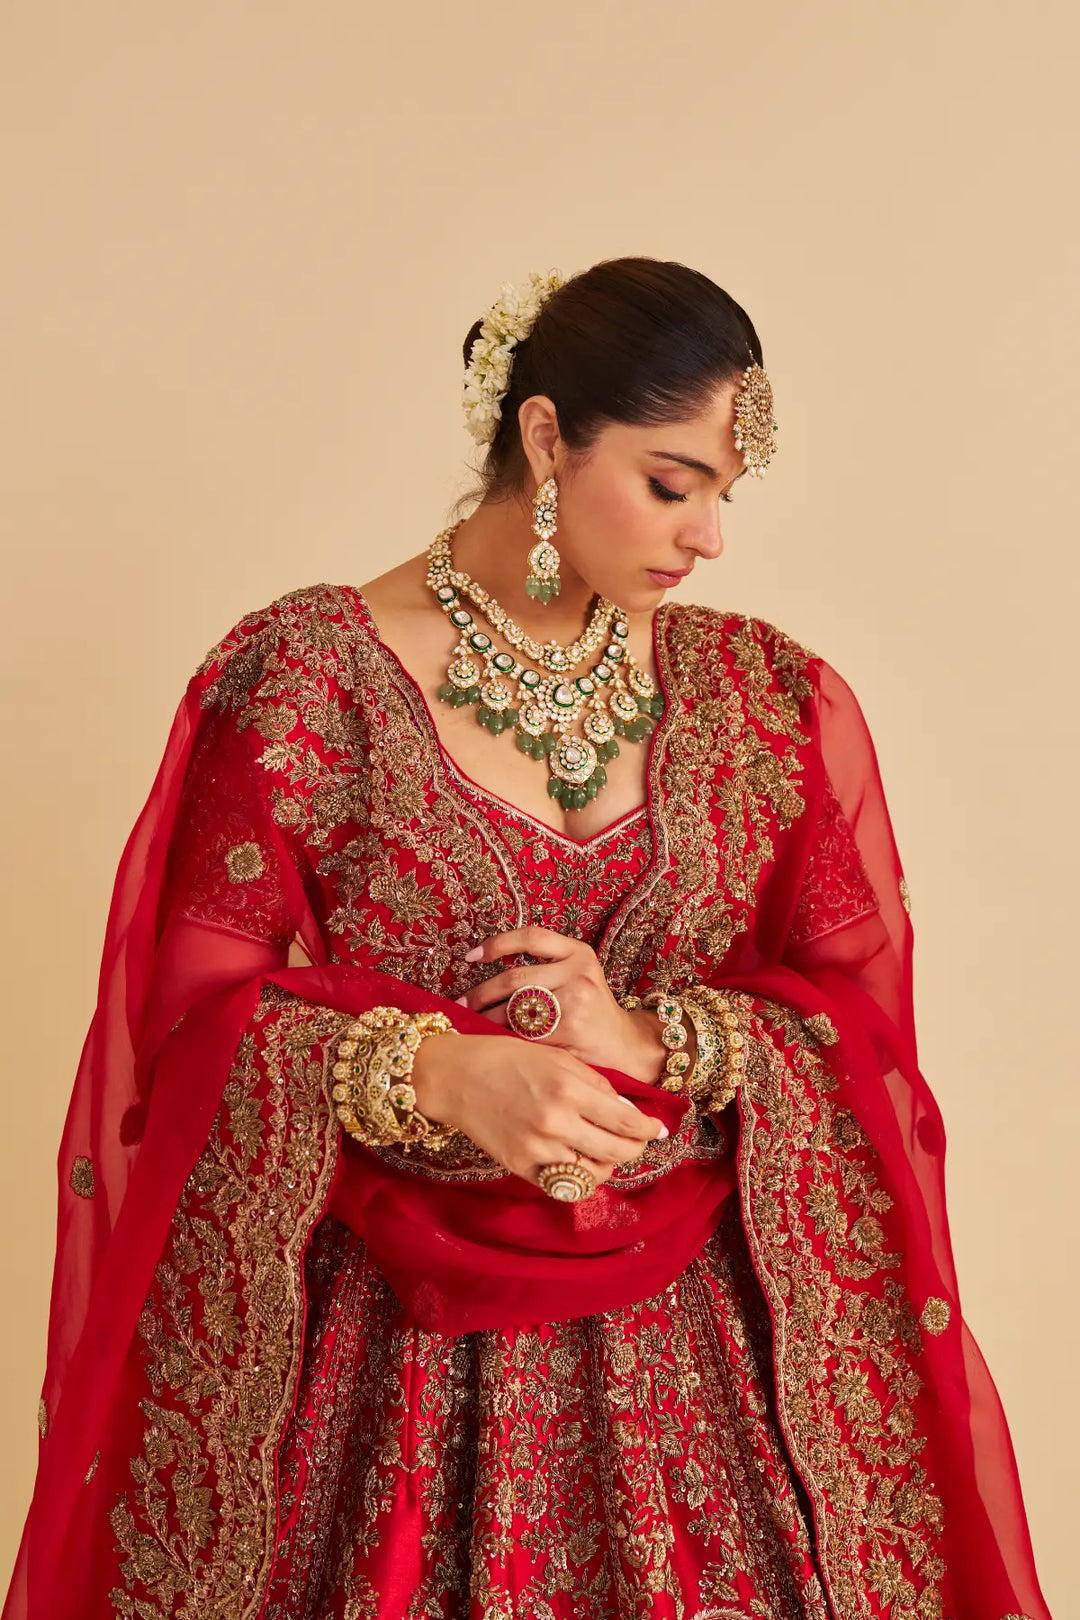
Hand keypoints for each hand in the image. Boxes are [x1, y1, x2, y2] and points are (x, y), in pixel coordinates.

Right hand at [410, 1028, 667, 1193]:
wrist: (455, 1075)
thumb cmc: (507, 1057)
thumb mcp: (557, 1057)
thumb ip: (595, 1085)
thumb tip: (629, 1112)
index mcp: (569, 1089)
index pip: (627, 1121)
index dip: (650, 1129)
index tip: (658, 1129)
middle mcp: (556, 1122)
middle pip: (617, 1153)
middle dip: (635, 1149)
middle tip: (638, 1143)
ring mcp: (538, 1148)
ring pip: (592, 1175)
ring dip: (607, 1166)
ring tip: (606, 1152)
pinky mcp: (520, 1166)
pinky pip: (562, 1185)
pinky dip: (576, 1177)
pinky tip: (579, 1162)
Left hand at [453, 926, 672, 1083]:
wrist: (624, 1045)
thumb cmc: (591, 1011)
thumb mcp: (578, 975)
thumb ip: (544, 967)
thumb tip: (485, 973)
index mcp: (578, 952)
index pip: (532, 936)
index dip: (497, 943)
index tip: (471, 956)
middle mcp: (579, 972)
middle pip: (515, 977)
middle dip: (481, 993)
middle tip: (461, 1004)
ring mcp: (575, 1001)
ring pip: (515, 1008)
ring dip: (487, 1019)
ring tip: (470, 1025)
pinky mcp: (569, 1031)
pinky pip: (524, 1034)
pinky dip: (504, 1038)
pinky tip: (492, 1043)